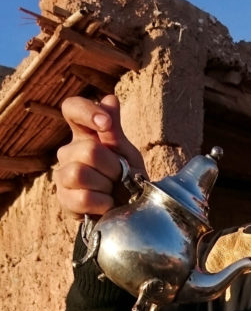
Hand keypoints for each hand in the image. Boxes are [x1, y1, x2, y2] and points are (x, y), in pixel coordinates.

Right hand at [54, 94, 146, 217]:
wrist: (129, 211)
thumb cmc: (127, 178)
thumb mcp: (127, 153)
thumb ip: (115, 132)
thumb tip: (109, 100)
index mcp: (84, 133)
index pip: (72, 108)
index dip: (87, 111)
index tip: (106, 124)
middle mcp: (68, 151)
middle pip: (88, 150)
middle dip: (113, 167)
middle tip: (120, 176)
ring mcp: (62, 175)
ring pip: (79, 173)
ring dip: (105, 185)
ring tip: (112, 190)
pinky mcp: (64, 199)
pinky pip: (82, 198)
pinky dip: (102, 203)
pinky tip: (108, 204)